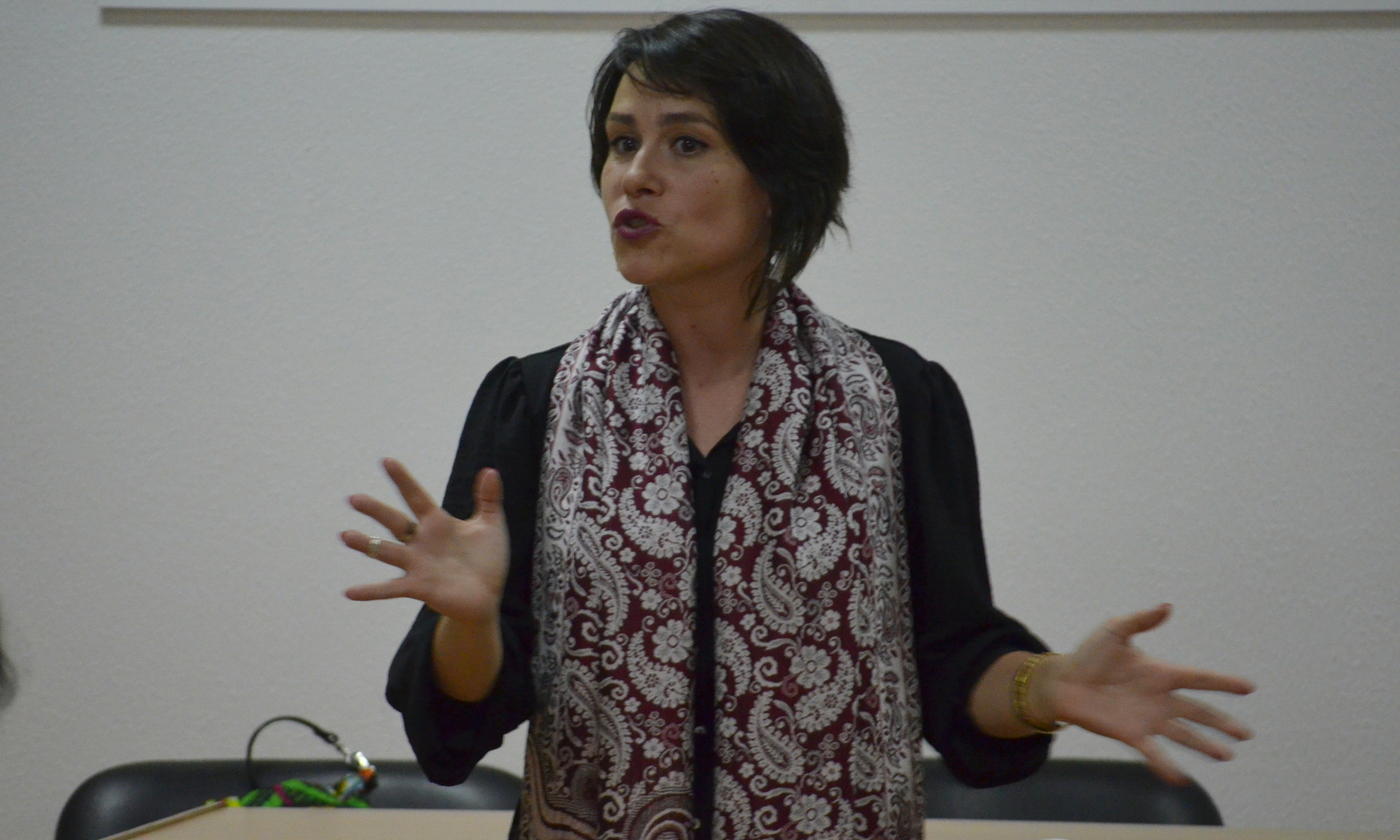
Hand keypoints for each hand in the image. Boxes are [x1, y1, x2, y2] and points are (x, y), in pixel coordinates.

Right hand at [341, 459, 508, 629]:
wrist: (488, 596)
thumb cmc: (486, 560)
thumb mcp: (491, 525)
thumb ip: (490, 498)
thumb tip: (491, 470)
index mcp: (437, 523)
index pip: (416, 497)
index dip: (403, 480)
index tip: (386, 461)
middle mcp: (421, 542)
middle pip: (394, 521)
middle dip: (375, 510)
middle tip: (353, 499)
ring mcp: (417, 564)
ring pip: (387, 551)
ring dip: (365, 545)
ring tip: (344, 536)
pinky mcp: (419, 587)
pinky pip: (391, 589)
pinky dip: (371, 591)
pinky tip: (349, 592)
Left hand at [1044, 603, 1254, 784]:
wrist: (1062, 682)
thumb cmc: (1089, 655)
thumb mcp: (1115, 631)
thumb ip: (1141, 620)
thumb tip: (1167, 606)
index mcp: (1161, 673)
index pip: (1199, 679)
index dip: (1223, 682)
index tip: (1249, 687)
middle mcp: (1160, 699)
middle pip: (1198, 712)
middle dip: (1222, 723)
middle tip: (1246, 734)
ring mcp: (1147, 719)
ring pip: (1183, 735)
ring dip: (1204, 745)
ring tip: (1227, 755)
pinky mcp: (1131, 734)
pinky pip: (1154, 753)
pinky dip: (1167, 766)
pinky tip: (1181, 778)